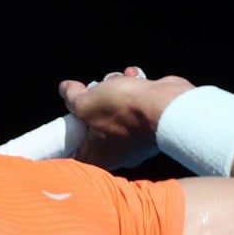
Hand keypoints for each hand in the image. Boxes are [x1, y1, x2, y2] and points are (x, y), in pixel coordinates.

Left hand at [59, 66, 191, 170]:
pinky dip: (132, 89)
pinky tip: (133, 77)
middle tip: (93, 92)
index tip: (67, 117)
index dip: (66, 132)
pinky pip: (134, 106)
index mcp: (97, 157)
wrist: (167, 105)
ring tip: (116, 80)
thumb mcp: (86, 102)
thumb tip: (66, 89)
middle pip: (92, 126)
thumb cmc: (125, 111)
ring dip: (114, 90)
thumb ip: (72, 97)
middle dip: (93, 103)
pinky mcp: (150, 125)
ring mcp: (135, 141)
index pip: (72, 151)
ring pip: (114, 112)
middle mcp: (117, 154)